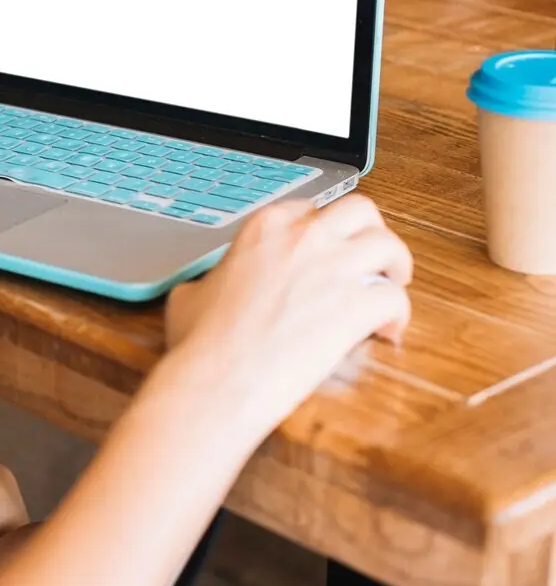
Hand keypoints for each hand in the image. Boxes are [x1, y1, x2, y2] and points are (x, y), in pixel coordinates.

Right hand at [161, 195, 412, 434]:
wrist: (219, 376)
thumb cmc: (201, 342)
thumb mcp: (189, 296)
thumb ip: (210, 282)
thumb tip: (204, 290)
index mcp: (264, 228)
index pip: (310, 209)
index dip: (324, 231)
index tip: (326, 249)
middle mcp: (304, 238)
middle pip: (360, 210)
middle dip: (370, 232)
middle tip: (370, 259)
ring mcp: (333, 268)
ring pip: (389, 244)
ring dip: (394, 266)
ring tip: (388, 290)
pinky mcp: (356, 306)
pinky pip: (395, 298)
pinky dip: (397, 315)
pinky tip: (385, 331)